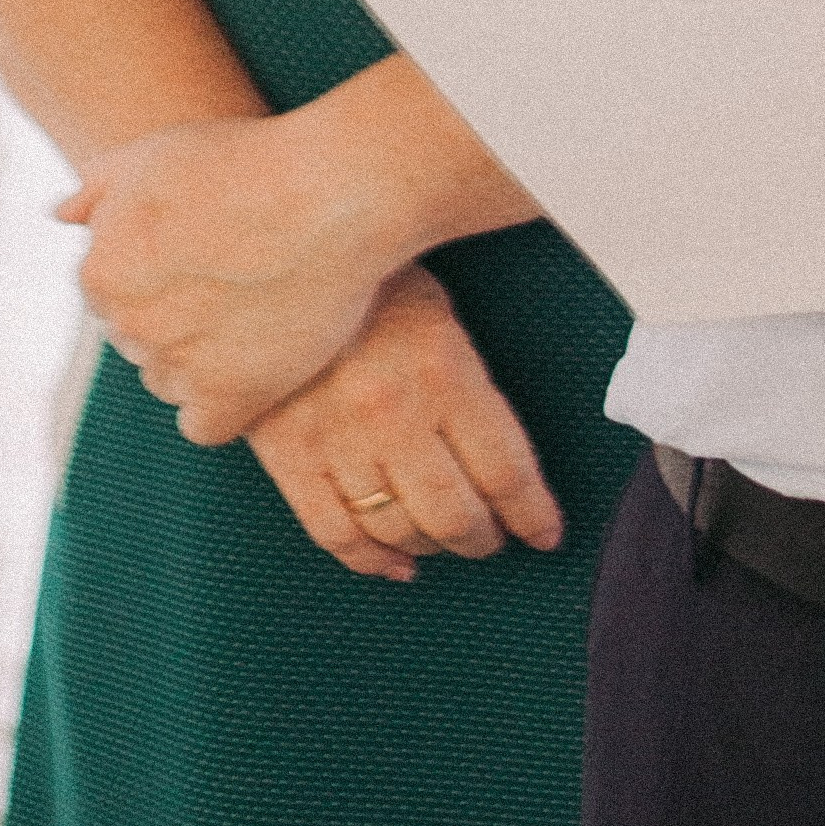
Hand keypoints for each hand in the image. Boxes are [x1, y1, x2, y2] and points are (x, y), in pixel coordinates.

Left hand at [61, 110, 399, 445]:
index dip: (169, 272)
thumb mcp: (157, 152)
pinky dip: (230, 402)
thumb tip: (60, 216)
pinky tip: (263, 362)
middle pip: (145, 337)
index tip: (215, 252)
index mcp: (100, 272)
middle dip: (183, 315)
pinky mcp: (228, 398)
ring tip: (263, 312)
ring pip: (173, 381)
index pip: (117, 294)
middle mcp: (128, 325)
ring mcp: (177, 366)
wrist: (333, 190)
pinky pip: (205, 424)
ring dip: (205, 359)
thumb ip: (99, 186)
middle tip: (245, 279)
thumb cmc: (251, 161)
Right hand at [247, 266, 561, 584]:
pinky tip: (394, 565)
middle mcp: (393, 415)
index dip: (532, 513)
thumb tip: (502, 453)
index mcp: (444, 372)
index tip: (546, 532)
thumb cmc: (373, 284)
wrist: (278, 260)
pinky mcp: (287, 457)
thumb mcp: (441, 315)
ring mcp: (336, 440)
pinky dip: (369, 562)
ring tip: (449, 544)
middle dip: (484, 538)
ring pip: (397, 529)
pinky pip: (333, 533)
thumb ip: (471, 383)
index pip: (506, 469)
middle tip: (496, 540)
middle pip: (454, 513)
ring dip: (433, 548)